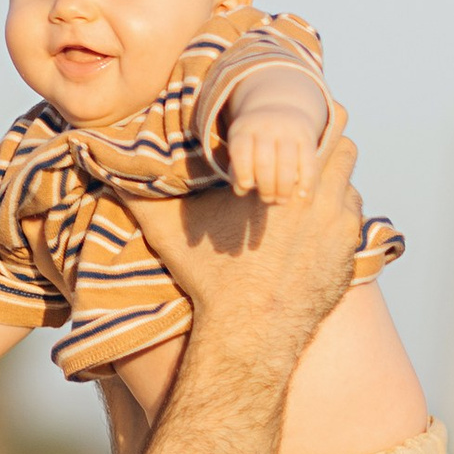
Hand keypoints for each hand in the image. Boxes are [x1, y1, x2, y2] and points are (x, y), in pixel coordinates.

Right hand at [122, 106, 362, 381]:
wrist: (250, 337)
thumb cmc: (210, 280)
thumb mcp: (169, 231)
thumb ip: (138, 192)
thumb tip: (100, 160)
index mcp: (284, 178)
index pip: (323, 122)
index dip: (311, 116)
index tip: (293, 120)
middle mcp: (321, 198)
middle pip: (345, 145)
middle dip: (325, 144)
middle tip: (298, 150)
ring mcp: (340, 229)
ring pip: (350, 182)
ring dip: (332, 179)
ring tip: (303, 186)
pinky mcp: (347, 256)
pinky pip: (353, 219)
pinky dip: (337, 214)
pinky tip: (310, 223)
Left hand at [225, 110, 321, 203]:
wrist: (280, 109)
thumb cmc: (255, 141)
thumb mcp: (242, 147)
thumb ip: (238, 169)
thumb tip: (241, 190)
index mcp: (244, 129)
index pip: (241, 149)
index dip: (242, 170)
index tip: (247, 186)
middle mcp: (265, 127)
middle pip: (264, 160)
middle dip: (266, 186)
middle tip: (268, 199)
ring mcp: (288, 130)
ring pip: (286, 162)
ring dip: (283, 186)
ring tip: (281, 200)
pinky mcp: (307, 136)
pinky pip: (308, 161)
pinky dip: (306, 180)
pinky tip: (301, 194)